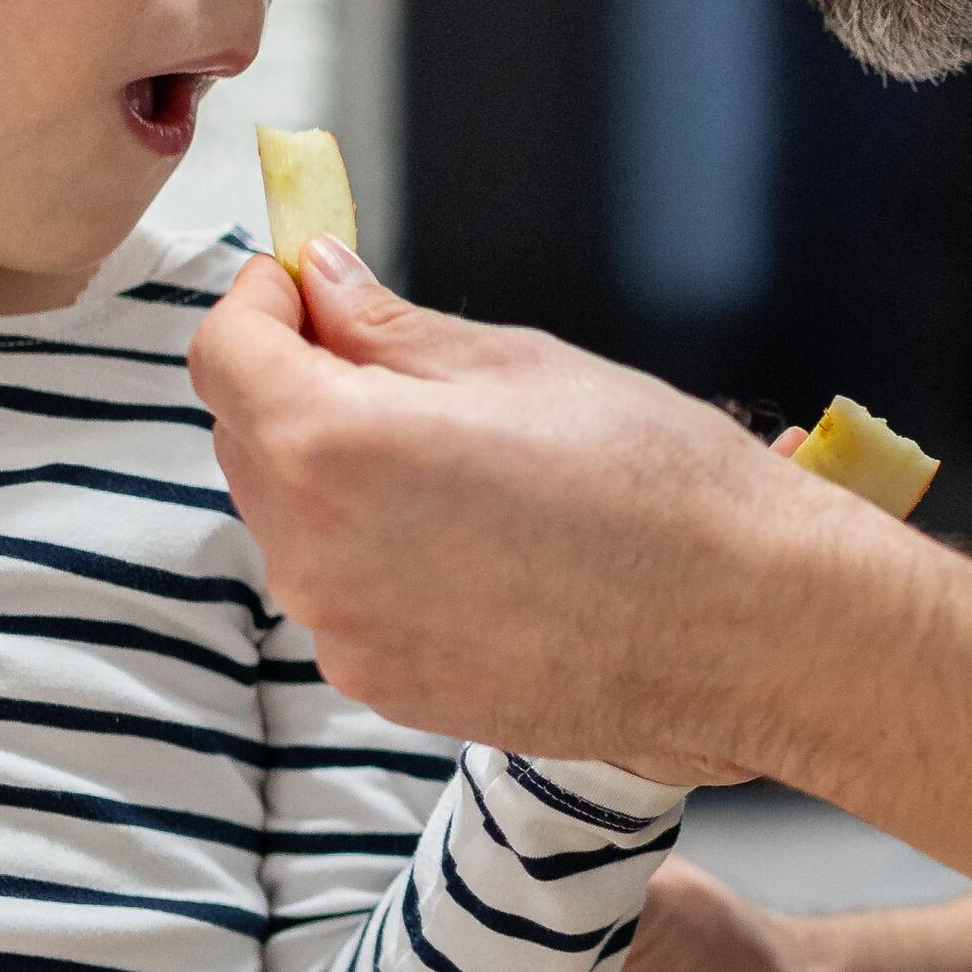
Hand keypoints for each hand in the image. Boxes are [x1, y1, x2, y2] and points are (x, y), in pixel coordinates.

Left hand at [193, 242, 879, 772]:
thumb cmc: (656, 484)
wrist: (747, 630)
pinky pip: (344, 595)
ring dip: (336, 474)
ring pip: (293, 523)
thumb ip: (388, 327)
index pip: (224, 354)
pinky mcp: (387, 688)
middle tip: (392, 359)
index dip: (259, 304)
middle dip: (295, 384)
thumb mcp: (518, 365)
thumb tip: (317, 283)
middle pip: (245, 440)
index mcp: (333, 446)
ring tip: (458, 462)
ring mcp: (345, 634)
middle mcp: (314, 553)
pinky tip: (477, 541)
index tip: (304, 287)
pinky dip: (377, 552)